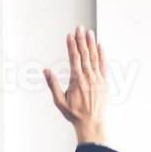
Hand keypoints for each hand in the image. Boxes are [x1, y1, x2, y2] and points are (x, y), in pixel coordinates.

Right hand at [44, 26, 107, 145]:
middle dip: (81, 40)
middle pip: (84, 54)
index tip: (69, 35)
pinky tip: (100, 46)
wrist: (92, 123)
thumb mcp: (59, 101)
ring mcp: (97, 79)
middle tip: (79, 28)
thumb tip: (46, 70)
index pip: (74, 58)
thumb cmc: (74, 114)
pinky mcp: (104, 83)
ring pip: (94, 58)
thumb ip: (52, 84)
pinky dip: (102, 55)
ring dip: (91, 44)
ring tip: (89, 32)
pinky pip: (103, 66)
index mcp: (76, 80)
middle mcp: (88, 77)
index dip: (72, 45)